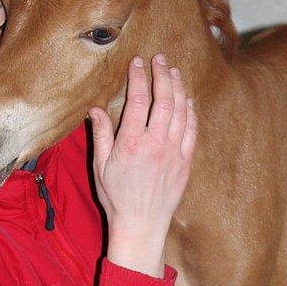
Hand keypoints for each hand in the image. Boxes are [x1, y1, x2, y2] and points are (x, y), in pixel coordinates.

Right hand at [88, 55, 196, 275]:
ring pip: (181, 111)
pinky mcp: (185, 162)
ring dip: (178, 88)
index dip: (138, 78)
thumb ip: (101, 135)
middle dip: (162, 75)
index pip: (137, 101)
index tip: (138, 63)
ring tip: (174, 72)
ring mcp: (174, 153)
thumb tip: (95, 109)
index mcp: (131, 143)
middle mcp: (155, 144)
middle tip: (160, 59)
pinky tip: (187, 100)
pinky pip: (191, 130)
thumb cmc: (117, 198)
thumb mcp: (101, 167)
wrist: (141, 226)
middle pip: (164, 100)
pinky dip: (191, 112)